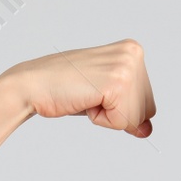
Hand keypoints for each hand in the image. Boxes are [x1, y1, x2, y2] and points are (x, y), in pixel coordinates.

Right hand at [0, 40, 155, 136]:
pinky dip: (101, 119)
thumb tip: (147, 130)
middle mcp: (133, 53)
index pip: (148, 101)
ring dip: (108, 116)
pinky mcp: (116, 83)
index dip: (121, 108)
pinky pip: (121, 121)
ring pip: (135, 117)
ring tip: (86, 95)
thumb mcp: (104, 98)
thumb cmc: (63, 88)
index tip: (96, 91)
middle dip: (117, 113)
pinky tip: (85, 99)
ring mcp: (126, 66)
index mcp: (132, 50)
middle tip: (89, 94)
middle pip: (147, 110)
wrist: (33, 85)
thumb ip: (129, 110)